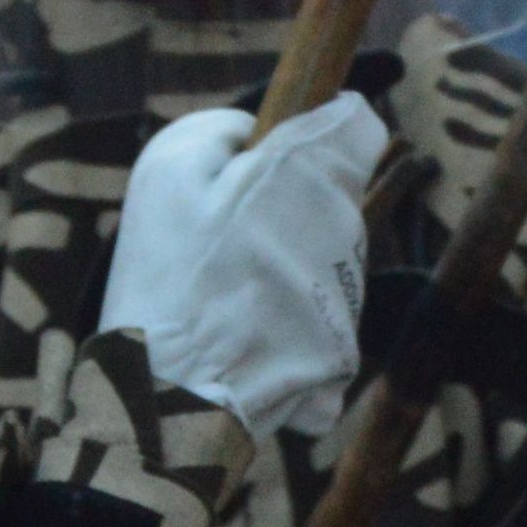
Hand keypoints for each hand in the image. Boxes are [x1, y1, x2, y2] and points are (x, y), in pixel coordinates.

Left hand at [106, 96, 389, 433]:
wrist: (174, 416)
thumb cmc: (229, 291)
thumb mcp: (292, 190)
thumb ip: (333, 140)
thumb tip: (353, 110)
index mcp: (179, 157)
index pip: (267, 126)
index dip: (307, 156)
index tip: (323, 195)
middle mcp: (172, 208)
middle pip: (284, 200)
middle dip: (318, 241)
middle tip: (309, 274)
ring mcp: (182, 274)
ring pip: (286, 265)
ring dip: (313, 298)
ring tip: (294, 330)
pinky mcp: (197, 328)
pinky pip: (269, 318)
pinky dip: (289, 341)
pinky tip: (286, 369)